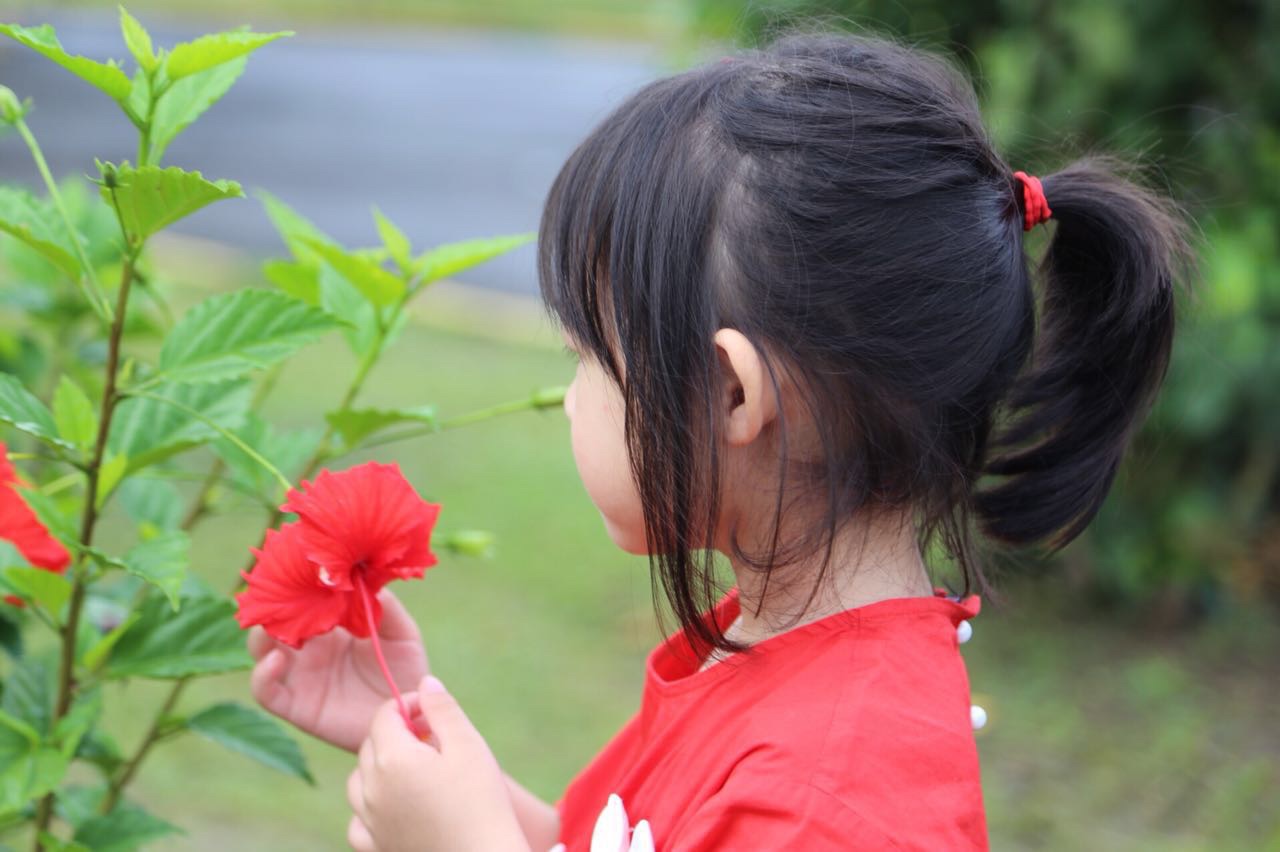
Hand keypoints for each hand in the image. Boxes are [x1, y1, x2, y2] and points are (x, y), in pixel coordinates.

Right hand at [248, 589, 427, 752]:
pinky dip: (262, 674)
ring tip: (276, 626)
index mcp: (331, 623)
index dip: (295, 581)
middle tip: (276, 591)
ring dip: (261, 634)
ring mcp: (299, 674)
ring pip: (261, 649)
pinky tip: (277, 660)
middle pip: (273, 618)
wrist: (409, 717)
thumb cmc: (405, 671)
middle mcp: (309, 646)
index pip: (302, 596)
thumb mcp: (401, 632)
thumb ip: (384, 605)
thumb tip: (362, 576)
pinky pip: (265, 691)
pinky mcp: (296, 705)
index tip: (296, 564)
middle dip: (271, 603)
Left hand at [346, 677, 528, 851]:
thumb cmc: (481, 803)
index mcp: (393, 759)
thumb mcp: (469, 746)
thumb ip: (443, 709)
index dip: (408, 704)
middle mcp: (371, 790)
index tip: (432, 709)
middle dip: (396, 733)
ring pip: (358, 781)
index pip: (385, 715)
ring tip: (415, 769)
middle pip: (370, 744)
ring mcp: (370, 822)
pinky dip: (370, 807)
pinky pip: (358, 820)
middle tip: (433, 737)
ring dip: (379, 767)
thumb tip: (425, 683)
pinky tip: (395, 805)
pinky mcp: (375, 848)